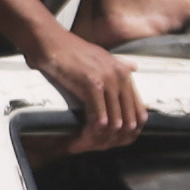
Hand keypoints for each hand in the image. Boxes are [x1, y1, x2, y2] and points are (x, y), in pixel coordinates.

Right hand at [37, 27, 144, 151]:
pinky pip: (99, 119)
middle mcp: (122, 77)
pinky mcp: (92, 85)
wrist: (50, 41)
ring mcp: (109, 81)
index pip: (139, 115)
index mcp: (125, 74)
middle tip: (91, 148)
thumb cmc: (70, 51)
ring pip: (114, 125)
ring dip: (98, 141)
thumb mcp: (101, 56)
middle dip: (111, 142)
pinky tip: (78, 139)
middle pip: (128, 123)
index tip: (107, 143)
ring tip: (81, 146)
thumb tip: (134, 67)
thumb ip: (118, 66)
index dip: (125, 135)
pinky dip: (89, 134)